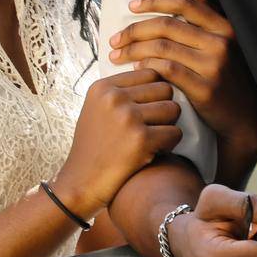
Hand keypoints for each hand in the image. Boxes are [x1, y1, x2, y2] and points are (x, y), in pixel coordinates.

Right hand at [54, 68, 182, 217]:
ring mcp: (127, 117)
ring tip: (153, 137)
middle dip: (164, 107)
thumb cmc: (94, 147)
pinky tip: (155, 151)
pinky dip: (170, 144)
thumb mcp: (97, 109)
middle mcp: (114, 98)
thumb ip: (121, 90)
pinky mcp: (141, 140)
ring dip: (169, 125)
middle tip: (152, 125)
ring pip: (173, 109)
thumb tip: (158, 72)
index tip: (145, 109)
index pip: (150, 73)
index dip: (154, 92)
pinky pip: (175, 132)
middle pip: (165, 88)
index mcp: (103, 87)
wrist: (81, 183)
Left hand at [108, 0, 256, 151]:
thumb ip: (210, 15)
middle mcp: (220, 43)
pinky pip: (168, 71)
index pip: (185, 3)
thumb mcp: (226, 42)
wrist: (243, 116)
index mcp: (223, 27)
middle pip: (167, 26)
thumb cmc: (228, 76)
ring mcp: (213, 66)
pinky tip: (137, 69)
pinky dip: (147, 67)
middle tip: (115, 39)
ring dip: (134, 50)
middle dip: (135, 30)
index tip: (132, 6)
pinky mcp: (205, 89)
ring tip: (118, 55)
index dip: (155, 1)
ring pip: (163, 48)